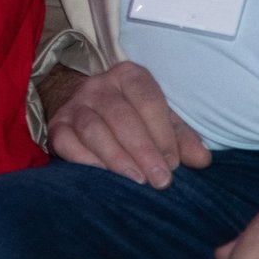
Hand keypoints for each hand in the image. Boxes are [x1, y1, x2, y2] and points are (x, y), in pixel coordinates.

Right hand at [41, 63, 210, 187]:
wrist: (84, 108)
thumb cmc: (131, 117)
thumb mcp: (159, 121)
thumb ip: (181, 139)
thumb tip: (202, 160)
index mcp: (129, 76)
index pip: (149, 101)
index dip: (163, 134)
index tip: (174, 163)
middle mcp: (99, 86)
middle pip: (121, 115)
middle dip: (143, 150)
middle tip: (160, 180)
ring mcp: (74, 105)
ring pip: (93, 129)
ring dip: (116, 158)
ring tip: (136, 181)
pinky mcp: (57, 126)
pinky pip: (67, 143)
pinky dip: (85, 161)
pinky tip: (102, 178)